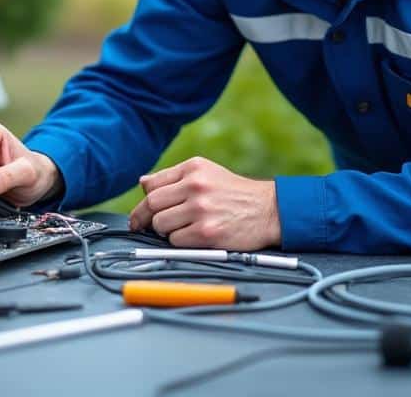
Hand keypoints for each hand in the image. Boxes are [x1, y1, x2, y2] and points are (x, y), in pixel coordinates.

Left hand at [128, 156, 280, 250]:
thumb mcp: (207, 173)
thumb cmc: (235, 194)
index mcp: (193, 168)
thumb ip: (174, 178)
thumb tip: (143, 182)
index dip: (142, 202)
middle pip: (151, 204)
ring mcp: (201, 209)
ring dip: (166, 231)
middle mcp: (196, 185)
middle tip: (147, 227)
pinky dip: (180, 242)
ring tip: (183, 229)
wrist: (269, 210)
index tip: (141, 214)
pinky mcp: (207, 232)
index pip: (151, 184)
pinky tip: (195, 237)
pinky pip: (176, 241)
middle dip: (146, 219)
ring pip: (161, 224)